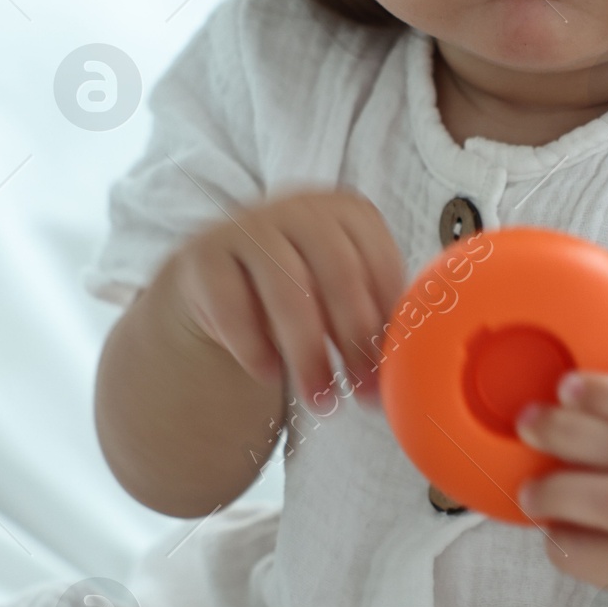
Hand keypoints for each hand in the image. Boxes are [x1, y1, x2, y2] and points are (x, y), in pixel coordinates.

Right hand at [167, 190, 403, 409]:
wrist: (216, 283)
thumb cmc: (298, 291)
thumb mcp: (339, 294)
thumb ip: (372, 317)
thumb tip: (403, 377)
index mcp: (346, 212)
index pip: (380, 262)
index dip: (388, 321)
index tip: (390, 371)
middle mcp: (300, 208)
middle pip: (339, 273)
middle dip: (354, 340)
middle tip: (361, 392)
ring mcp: (248, 225)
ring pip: (288, 292)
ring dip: (309, 354)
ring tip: (320, 398)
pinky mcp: (205, 255)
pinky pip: (234, 308)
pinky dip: (256, 349)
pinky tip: (270, 375)